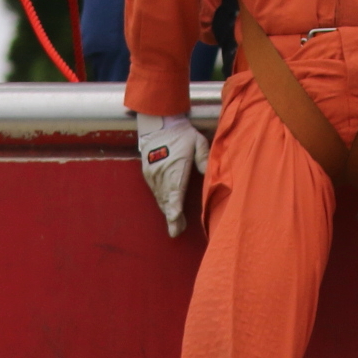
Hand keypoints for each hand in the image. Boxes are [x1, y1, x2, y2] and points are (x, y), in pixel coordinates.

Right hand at [136, 112, 206, 236]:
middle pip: (166, 199)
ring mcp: (153, 176)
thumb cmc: (181, 134)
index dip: (175, 205)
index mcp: (175, 167)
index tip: (175, 218)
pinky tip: (167, 209)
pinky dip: (162, 202)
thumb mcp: (197, 141)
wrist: (158, 125)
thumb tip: (209, 172)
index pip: (175, 190)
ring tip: (175, 226)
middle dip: (172, 217)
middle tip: (176, 232)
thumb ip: (203, 157)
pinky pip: (156, 192)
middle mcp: (162, 174)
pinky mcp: (148, 175)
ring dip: (167, 211)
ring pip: (161, 197)